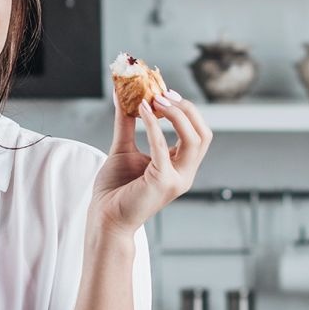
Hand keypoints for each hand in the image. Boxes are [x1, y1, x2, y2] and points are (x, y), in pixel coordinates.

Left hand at [90, 84, 212, 236]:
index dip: (185, 110)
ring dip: (176, 114)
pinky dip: (154, 125)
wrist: (105, 217)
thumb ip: (127, 122)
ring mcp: (177, 179)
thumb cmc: (115, 188)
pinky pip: (163, 147)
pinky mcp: (163, 183)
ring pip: (195, 139)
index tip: (164, 92)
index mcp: (180, 166)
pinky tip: (142, 110)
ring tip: (155, 100)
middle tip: (162, 94)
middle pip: (203, 134)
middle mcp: (185, 174)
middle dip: (186, 109)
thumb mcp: (124, 148)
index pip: (197, 133)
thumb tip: (122, 93)